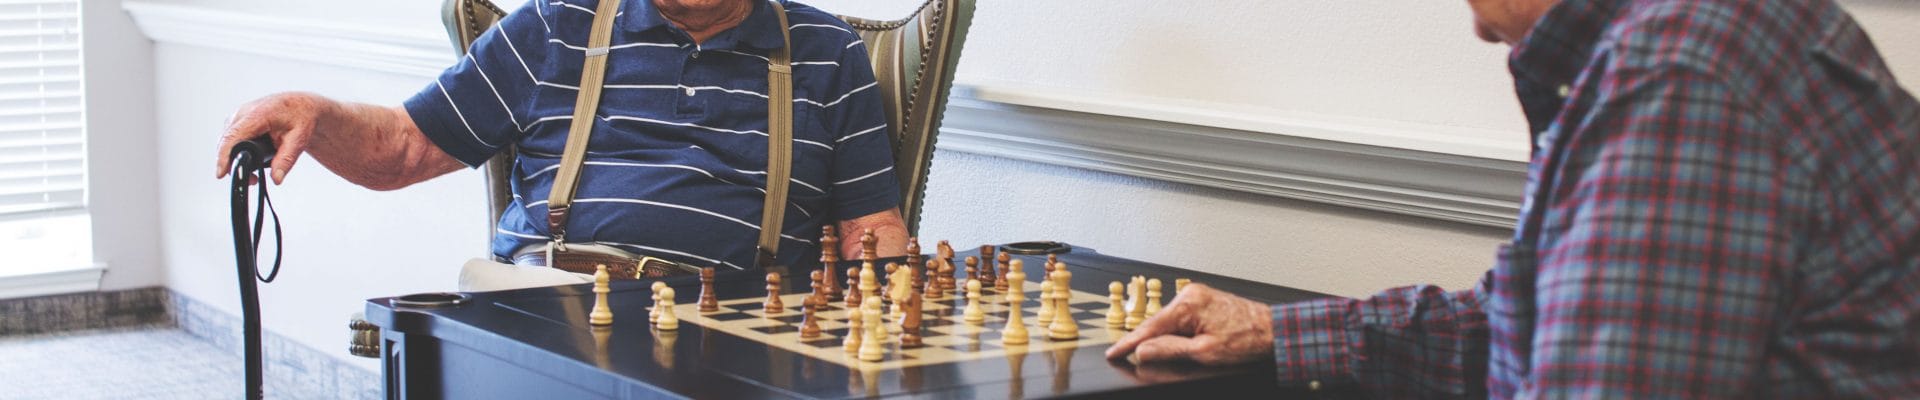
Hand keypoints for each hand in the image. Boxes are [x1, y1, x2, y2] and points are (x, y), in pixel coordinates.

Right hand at [215, 92, 336, 183]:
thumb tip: (276, 179)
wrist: (303, 105)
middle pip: (226, 141)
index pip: (233, 136)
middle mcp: (243, 112)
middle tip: (253, 179)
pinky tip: (251, 159)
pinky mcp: (238, 119)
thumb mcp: (299, 140)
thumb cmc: (301, 117)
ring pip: (227, 140)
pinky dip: (237, 150)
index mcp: (258, 114)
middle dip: (233, 162)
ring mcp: (239, 114)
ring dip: (235, 157)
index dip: (224, 156)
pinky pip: (231, 137)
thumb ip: (286, 160)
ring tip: (255, 172)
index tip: (220, 173)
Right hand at [1105, 284, 1273, 364]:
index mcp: (1188, 303)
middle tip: (1129, 357)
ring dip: (1165, 338)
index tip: (1114, 353)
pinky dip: (1176, 332)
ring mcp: (1197, 296)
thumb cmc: (1246, 339)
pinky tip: (1181, 344)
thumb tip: (1143, 351)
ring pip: (1169, 321)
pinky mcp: (1204, 301)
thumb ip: (1170, 350)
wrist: (1273, 330)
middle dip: (1147, 341)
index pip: (1149, 327)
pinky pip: (1181, 318)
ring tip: (1172, 353)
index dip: (1129, 343)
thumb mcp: (1203, 352)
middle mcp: (1191, 294)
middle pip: (1157, 323)